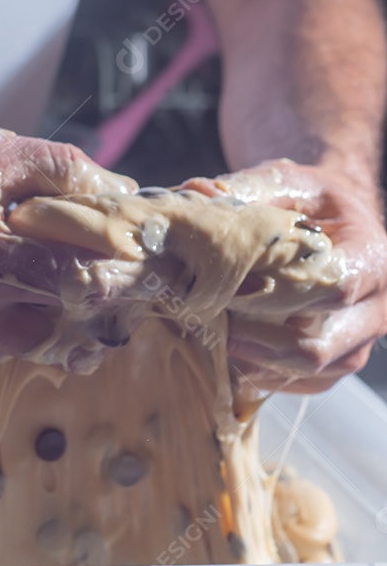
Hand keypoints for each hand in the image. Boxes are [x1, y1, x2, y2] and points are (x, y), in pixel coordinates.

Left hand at [182, 159, 386, 392]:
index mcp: (370, 255)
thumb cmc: (308, 200)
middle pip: (321, 345)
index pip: (333, 287)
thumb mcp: (285, 182)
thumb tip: (196, 194)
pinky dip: (269, 375)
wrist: (335, 219)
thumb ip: (245, 189)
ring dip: (261, 363)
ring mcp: (362, 338)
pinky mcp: (343, 358)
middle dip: (259, 341)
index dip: (277, 296)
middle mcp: (378, 304)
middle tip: (213, 325)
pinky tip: (232, 354)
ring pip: (315, 372)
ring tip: (216, 340)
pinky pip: (309, 383)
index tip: (229, 291)